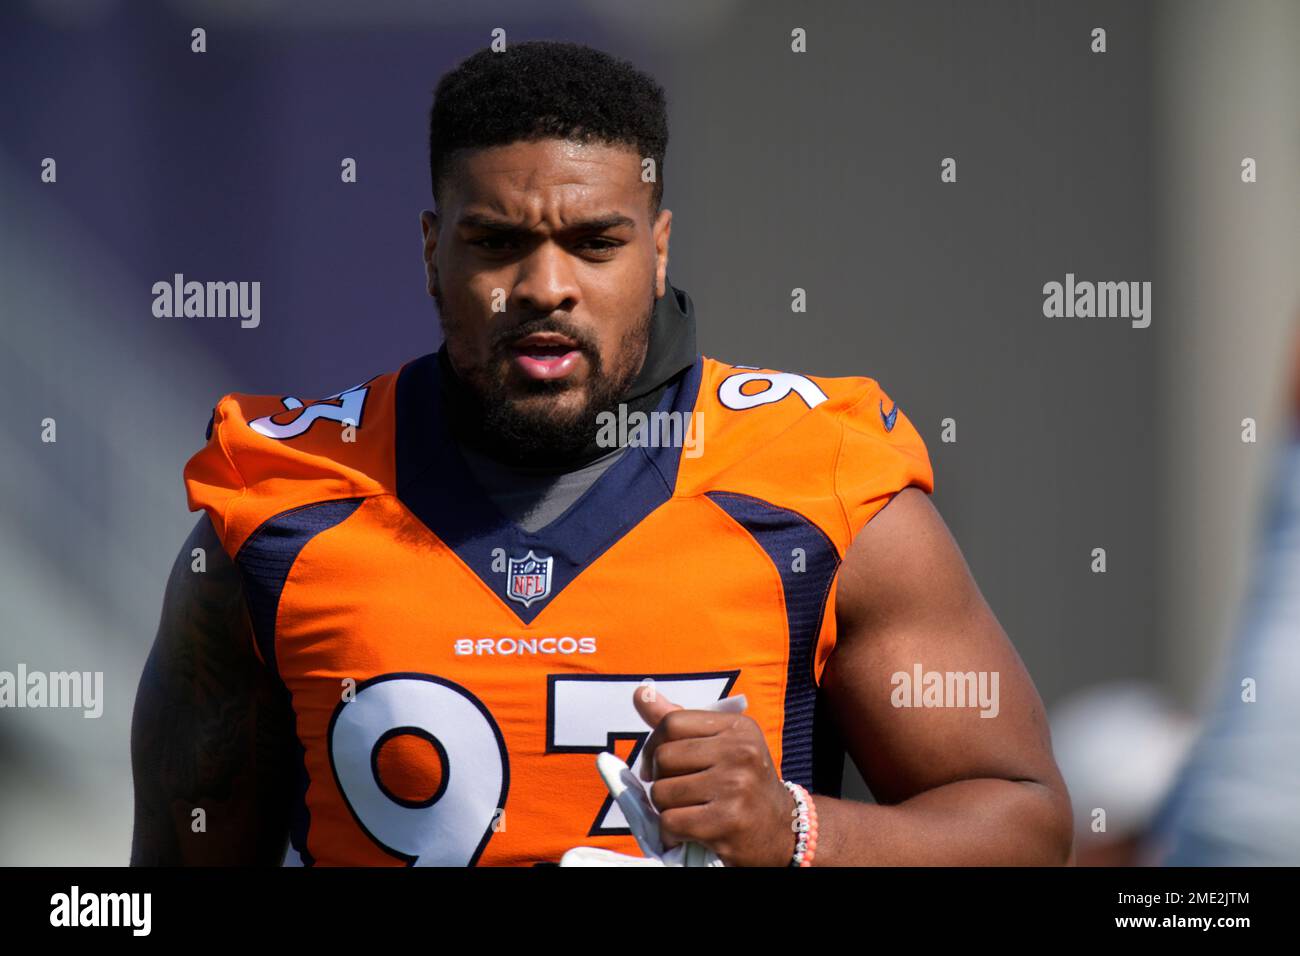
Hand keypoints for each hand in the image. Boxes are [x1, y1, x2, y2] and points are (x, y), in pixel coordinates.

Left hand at [633, 687, 798, 866]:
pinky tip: (689, 832)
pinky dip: (671, 832)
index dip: (653, 745)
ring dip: (665, 808)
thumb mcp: (722, 743)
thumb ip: (680, 722)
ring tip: (686, 811)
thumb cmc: (743, 782)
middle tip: (676, 792)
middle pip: (664, 757)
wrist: (782, 829)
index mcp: (737, 726)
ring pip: (662, 792)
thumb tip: (641, 693)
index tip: (659, 765)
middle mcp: (740, 752)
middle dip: (660, 779)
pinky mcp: (728, 821)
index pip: (672, 722)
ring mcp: (736, 787)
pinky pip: (671, 822)